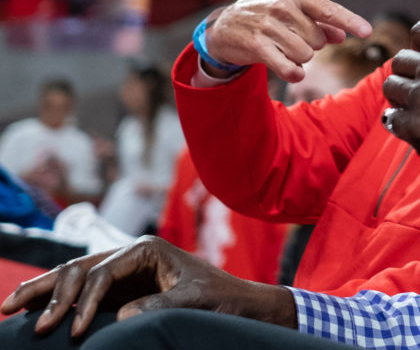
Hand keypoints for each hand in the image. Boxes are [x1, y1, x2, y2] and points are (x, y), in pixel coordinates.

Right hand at [0, 236, 295, 336]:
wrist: (237, 303)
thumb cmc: (220, 298)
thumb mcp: (193, 301)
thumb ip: (158, 305)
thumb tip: (119, 317)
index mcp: (147, 249)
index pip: (103, 271)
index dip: (84, 300)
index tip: (72, 330)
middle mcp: (131, 255)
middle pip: (80, 267)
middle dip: (50, 292)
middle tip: (27, 319)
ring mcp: (123, 271)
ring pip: (73, 276)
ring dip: (44, 292)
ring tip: (10, 308)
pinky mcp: (119, 289)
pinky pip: (80, 292)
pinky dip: (55, 300)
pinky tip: (32, 311)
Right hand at [203, 0, 372, 82]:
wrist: (223, 26)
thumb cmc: (265, 18)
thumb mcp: (292, 13)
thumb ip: (319, 23)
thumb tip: (341, 36)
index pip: (329, 9)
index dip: (350, 21)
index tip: (367, 31)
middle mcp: (282, 6)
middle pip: (318, 40)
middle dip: (310, 46)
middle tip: (290, 40)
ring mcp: (268, 25)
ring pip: (305, 55)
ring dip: (299, 59)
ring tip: (282, 50)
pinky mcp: (256, 45)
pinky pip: (289, 68)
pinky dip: (293, 73)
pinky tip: (289, 71)